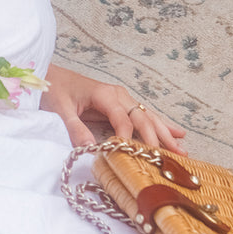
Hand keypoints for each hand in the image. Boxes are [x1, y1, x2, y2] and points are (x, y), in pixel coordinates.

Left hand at [40, 64, 186, 154]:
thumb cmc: (54, 90)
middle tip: (171, 157)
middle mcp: (119, 95)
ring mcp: (122, 99)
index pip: (123, 119)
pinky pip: (143, 116)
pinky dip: (161, 125)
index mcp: (106, 94)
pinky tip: (178, 133)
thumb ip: (74, 128)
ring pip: (148, 118)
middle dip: (157, 138)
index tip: (132, 154)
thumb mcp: (59, 109)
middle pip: (143, 118)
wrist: (50, 76)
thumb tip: (90, 148)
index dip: (128, 137)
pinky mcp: (120, 105)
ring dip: (165, 134)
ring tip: (183, 150)